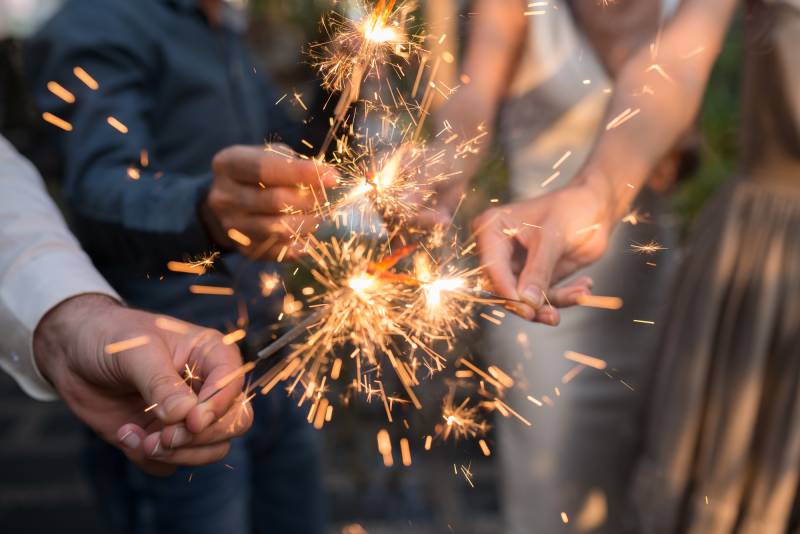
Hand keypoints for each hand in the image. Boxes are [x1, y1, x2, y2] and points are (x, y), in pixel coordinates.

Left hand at [33, 295, 251, 475]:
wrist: (73, 353)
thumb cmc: (110, 337)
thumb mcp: (135, 351)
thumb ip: (160, 383)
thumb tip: (184, 415)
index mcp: (210, 355)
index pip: (234, 384)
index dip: (219, 407)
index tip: (192, 421)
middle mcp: (206, 387)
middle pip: (234, 423)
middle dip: (201, 437)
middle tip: (165, 437)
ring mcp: (187, 416)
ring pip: (211, 450)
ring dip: (178, 455)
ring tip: (142, 441)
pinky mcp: (164, 437)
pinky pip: (173, 465)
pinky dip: (151, 460)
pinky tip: (126, 434)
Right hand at [204, 144, 337, 258]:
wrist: (230, 204)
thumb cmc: (258, 174)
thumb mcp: (269, 155)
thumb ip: (293, 162)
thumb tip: (328, 177)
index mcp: (228, 165)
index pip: (266, 168)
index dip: (302, 172)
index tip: (333, 176)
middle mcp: (223, 197)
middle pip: (276, 200)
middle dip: (309, 199)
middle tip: (323, 197)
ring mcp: (232, 226)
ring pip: (280, 228)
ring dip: (308, 222)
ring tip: (317, 215)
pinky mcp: (245, 249)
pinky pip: (281, 250)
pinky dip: (301, 242)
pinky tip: (307, 233)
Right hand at [474, 179, 613, 323]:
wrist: (596, 205)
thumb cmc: (571, 208)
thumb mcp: (552, 237)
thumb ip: (538, 270)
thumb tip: (526, 303)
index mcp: (491, 229)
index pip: (492, 267)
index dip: (506, 290)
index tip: (525, 309)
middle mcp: (499, 250)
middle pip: (505, 288)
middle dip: (531, 304)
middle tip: (552, 316)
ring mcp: (518, 266)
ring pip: (525, 298)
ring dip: (552, 303)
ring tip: (580, 295)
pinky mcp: (536, 277)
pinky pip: (544, 297)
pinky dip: (565, 297)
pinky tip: (585, 287)